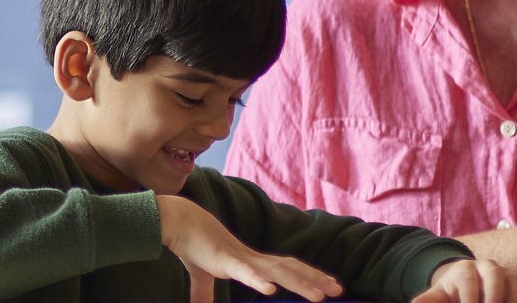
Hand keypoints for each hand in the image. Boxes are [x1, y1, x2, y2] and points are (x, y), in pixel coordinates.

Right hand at [156, 195, 343, 302]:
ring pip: (277, 272)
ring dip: (299, 283)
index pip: (288, 267)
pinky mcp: (224, 260)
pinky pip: (245, 272)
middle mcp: (253, 258)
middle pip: (291, 269)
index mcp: (251, 260)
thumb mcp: (202, 273)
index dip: (309, 275)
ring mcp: (241, 258)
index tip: (329, 284)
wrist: (177, 222)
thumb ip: (204, 291)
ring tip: (319, 297)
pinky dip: (258, 280)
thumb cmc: (192, 244)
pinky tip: (271, 290)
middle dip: (315, 278)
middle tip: (339, 289)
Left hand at [413, 259, 516, 302]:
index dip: (468, 296)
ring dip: (515, 299)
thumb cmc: (454, 293)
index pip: (467, 279)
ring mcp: (509, 276)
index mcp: (466, 269)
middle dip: (493, 294)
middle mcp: (489, 268)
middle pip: (494, 274)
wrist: (471, 287)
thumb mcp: (439, 296)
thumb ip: (428, 300)